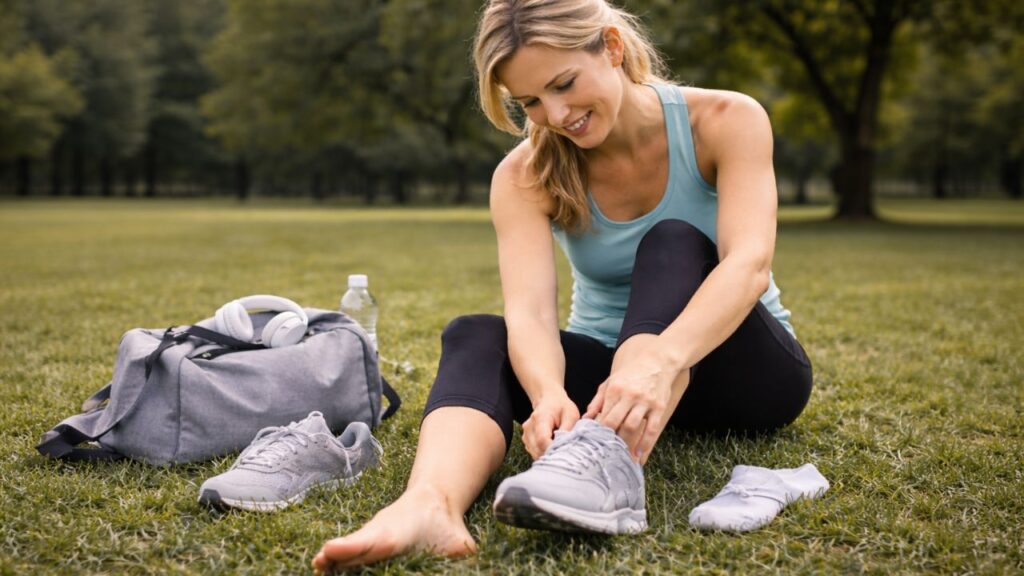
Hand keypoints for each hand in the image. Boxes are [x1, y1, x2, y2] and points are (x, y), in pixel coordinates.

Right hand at [522, 390, 579, 458]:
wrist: (549, 400)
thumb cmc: (561, 407)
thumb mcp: (571, 414)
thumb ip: (568, 430)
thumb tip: (566, 446)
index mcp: (540, 418)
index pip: (542, 441)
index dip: (553, 449)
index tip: (564, 451)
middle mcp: (529, 427)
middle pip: (538, 450)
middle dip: (552, 454)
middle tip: (564, 449)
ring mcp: (526, 435)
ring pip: (536, 454)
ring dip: (548, 454)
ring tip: (558, 444)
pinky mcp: (526, 440)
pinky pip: (535, 453)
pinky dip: (544, 453)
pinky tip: (552, 445)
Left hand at [584, 334, 688, 464]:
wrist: (658, 361)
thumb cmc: (631, 373)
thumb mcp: (611, 382)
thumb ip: (598, 400)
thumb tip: (586, 418)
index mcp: (615, 389)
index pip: (603, 415)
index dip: (598, 431)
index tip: (594, 443)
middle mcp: (629, 395)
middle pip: (616, 422)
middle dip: (609, 439)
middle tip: (605, 454)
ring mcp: (645, 402)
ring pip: (632, 426)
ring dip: (625, 443)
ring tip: (619, 457)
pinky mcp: (659, 407)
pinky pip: (651, 429)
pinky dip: (645, 444)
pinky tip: (638, 455)